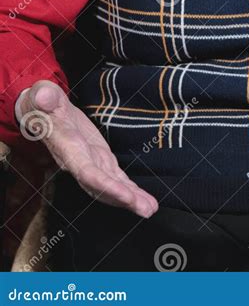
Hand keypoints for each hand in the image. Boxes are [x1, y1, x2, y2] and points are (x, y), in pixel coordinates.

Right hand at [16, 80, 158, 217]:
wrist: (44, 113)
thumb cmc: (42, 105)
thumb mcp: (41, 97)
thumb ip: (43, 98)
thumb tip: (44, 95)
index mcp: (67, 148)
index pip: (86, 172)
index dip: (105, 186)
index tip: (126, 196)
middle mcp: (79, 162)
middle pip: (101, 186)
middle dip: (123, 199)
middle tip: (147, 210)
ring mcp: (91, 162)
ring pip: (111, 185)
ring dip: (130, 199)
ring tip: (150, 208)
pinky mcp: (100, 159)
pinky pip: (116, 178)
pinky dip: (130, 189)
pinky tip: (145, 199)